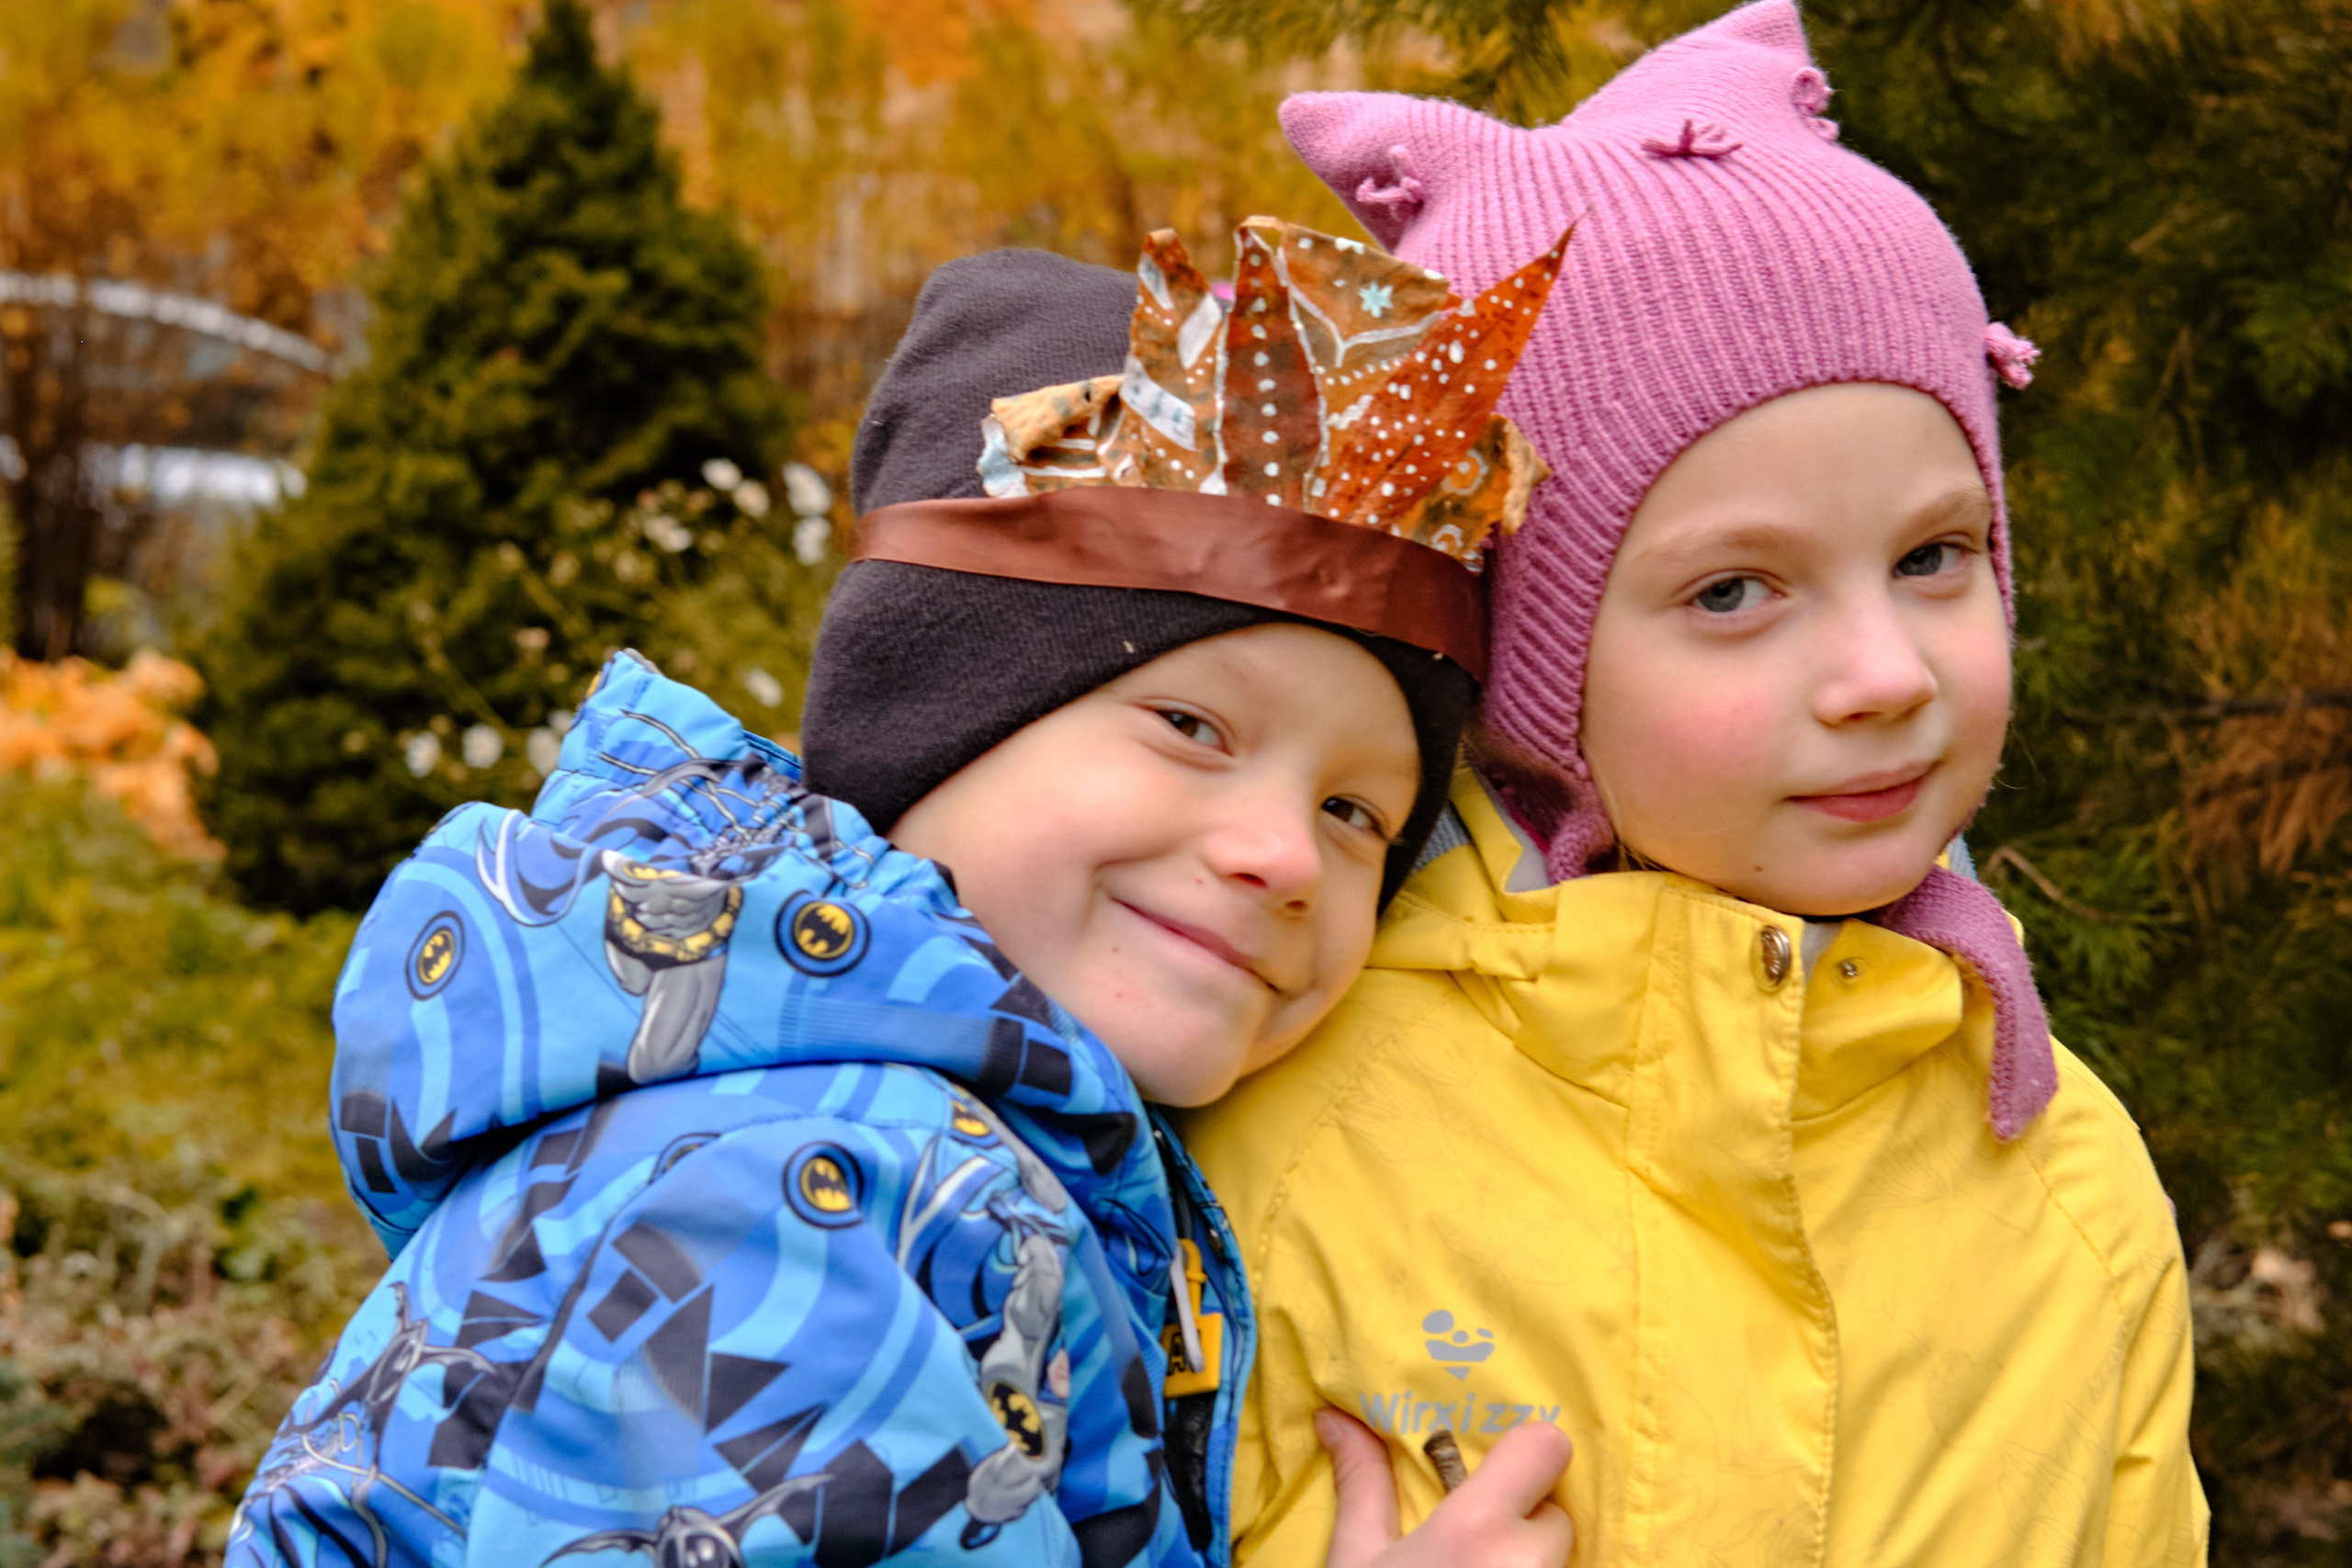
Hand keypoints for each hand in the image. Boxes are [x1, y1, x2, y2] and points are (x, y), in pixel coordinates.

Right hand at [1317, 1409, 1574, 1567]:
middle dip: (1522, 1523)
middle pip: (1555, 1514)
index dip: (1526, 1453)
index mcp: (1478, 1528)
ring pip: (1558, 1556)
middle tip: (1472, 1544)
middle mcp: (1530, 1562)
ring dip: (1527, 1559)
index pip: (1547, 1448)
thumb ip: (1363, 1484)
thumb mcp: (1356, 1559)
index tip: (1493, 1473)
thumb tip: (1334, 1418)